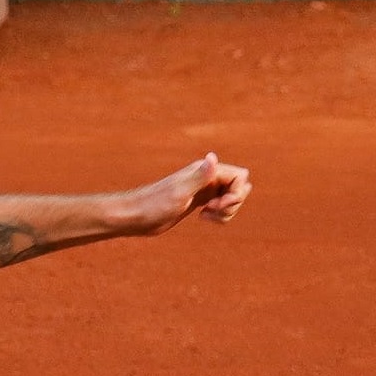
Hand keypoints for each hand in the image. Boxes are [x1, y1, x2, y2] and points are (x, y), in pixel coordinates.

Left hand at [123, 152, 251, 233]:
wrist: (135, 216)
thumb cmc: (154, 204)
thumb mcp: (180, 192)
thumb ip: (199, 176)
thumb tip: (212, 157)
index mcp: (205, 171)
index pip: (240, 176)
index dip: (237, 193)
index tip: (219, 205)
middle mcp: (206, 178)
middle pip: (240, 186)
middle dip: (234, 202)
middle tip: (214, 210)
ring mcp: (203, 190)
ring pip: (231, 197)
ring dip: (228, 211)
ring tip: (208, 216)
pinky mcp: (197, 202)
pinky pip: (221, 206)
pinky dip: (220, 215)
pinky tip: (204, 218)